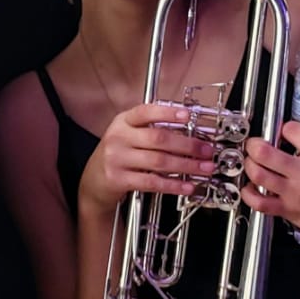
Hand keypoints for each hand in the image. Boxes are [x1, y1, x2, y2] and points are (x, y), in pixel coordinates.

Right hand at [79, 103, 216, 213]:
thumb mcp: (127, 136)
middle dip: (188, 145)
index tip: (188, 116)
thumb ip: (151, 130)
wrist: (93, 183)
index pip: (146, 112)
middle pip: (158, 139)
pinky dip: (173, 185)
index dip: (167, 113)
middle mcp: (118, 137)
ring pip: (159, 162)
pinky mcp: (118, 180)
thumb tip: (189, 133)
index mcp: (122, 121)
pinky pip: (152, 182)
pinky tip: (187, 186)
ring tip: (204, 168)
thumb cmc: (118, 156)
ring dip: (187, 166)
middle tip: (207, 150)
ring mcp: (116, 159)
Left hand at [241, 119, 299, 258]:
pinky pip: (259, 203)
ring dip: (250, 164)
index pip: (292, 130)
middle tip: (256, 143)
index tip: (287, 130)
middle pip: (264, 152)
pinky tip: (251, 187)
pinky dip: (249, 194)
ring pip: (257, 174)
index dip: (287, 127)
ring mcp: (295, 195)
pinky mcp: (290, 212)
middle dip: (255, 143)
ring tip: (253, 161)